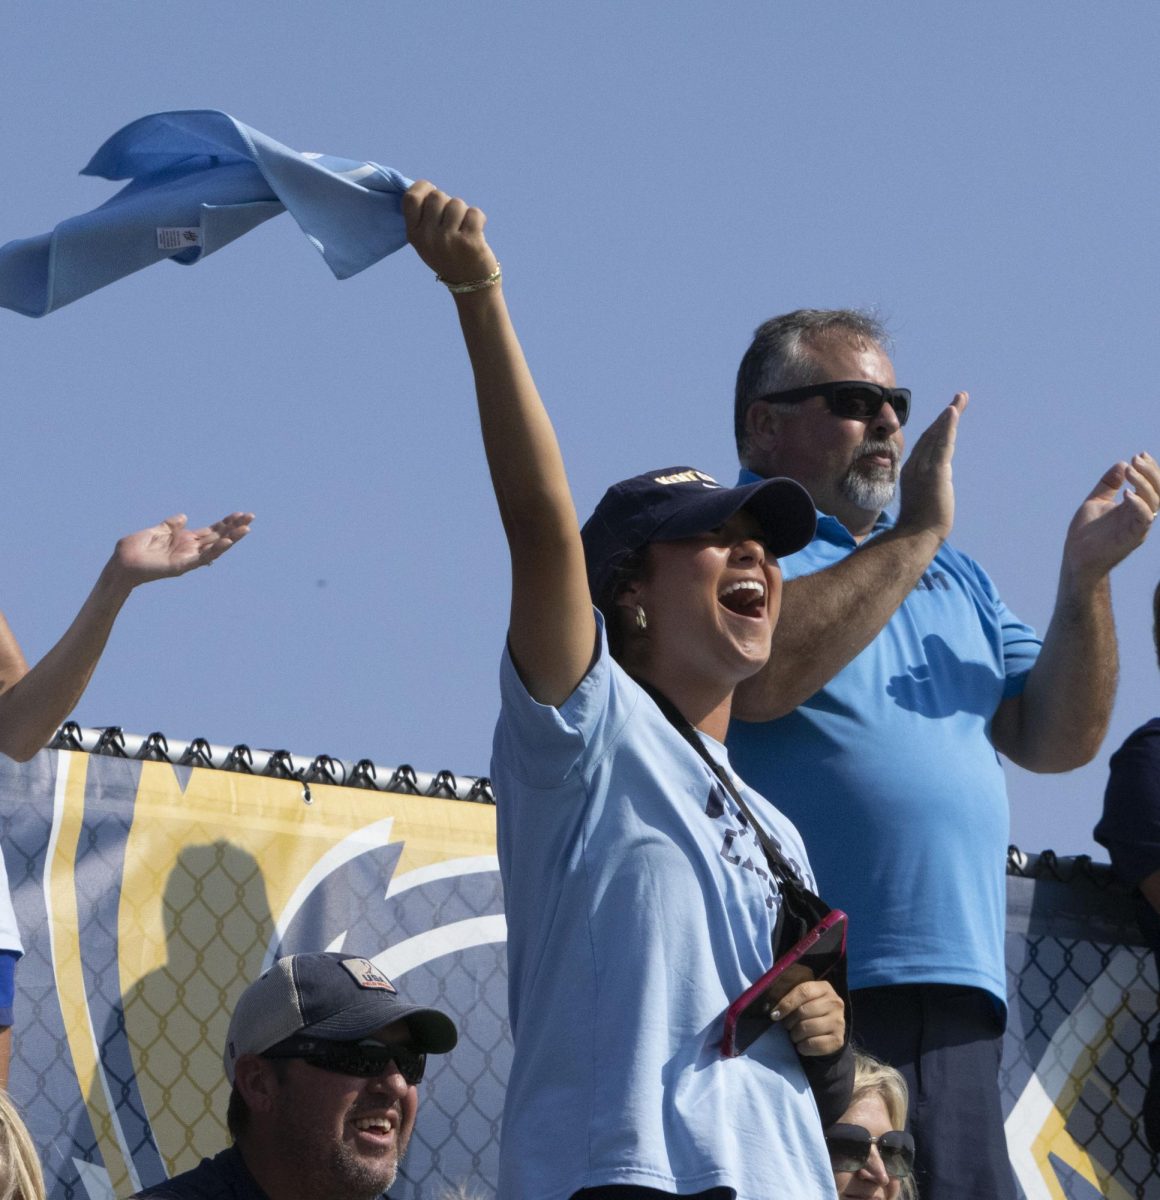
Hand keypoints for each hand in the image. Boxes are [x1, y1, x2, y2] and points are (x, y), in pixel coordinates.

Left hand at [110, 512, 253, 586]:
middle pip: (218, 537)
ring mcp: (188, 558)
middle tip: (251, 516)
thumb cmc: (133, 550)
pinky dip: (216, 550)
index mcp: (185, 540)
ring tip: (247, 528)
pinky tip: (228, 541)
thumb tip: (184, 517)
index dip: (226, 522)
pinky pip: (203, 558)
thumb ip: (170, 526)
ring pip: (216, 547)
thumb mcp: (154, 531)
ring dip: (232, 538)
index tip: (240, 514)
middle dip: (235, 527)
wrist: (121, 564)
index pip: (211, 531)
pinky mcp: (182, 565)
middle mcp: (190, 549)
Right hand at [403, 180, 497, 286]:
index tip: (433, 191)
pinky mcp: (469, 242)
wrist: (471, 286)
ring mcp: (448, 240)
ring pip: (457, 203)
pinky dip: (479, 218)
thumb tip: (428, 188)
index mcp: (414, 235)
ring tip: (464, 229)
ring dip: (464, 212)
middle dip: (448, 202)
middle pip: (437, 196)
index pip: (411, 197)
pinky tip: (477, 232)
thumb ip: (423, 217)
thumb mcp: (427, 241)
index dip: (424, 188)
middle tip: (453, 220)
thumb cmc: (449, 256)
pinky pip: (475, 213)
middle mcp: (428, 237)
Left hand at [770, 978, 845, 1056]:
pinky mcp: (839, 1040)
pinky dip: (803, 1047)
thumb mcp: (802, 998)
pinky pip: (815, 1045)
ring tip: (794, 1035)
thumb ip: (788, 997)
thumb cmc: (809, 1009)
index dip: (786, 1003)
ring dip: (795, 1035)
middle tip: (786, 1026)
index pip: (803, 991)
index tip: (774, 1014)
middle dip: (789, 1021)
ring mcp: (839, 1022)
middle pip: (804, 1011)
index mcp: (824, 988)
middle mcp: (835, 1003)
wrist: (828, 1029)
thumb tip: (772, 1009)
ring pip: (808, 1028)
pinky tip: (801, 1044)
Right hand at [895, 391, 967, 541]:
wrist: (916, 537)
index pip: (925, 444)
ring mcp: (923, 468)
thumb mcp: (924, 500)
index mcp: (910, 471)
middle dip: (946, 416)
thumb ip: (930, 487)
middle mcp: (915, 466)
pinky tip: (953, 411)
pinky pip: (943, 444)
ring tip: (961, 399)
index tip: (947, 414)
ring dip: (950, 415)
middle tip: (960, 399)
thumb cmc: (919, 526)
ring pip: (938, 435)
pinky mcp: (935, 472)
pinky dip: (948, 426)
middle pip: (931, 434)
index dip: (937, 427)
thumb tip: (940, 483)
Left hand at [1062, 452, 1159, 585]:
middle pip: (1157, 491)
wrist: (1076, 556)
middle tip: (1137, 459)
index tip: (1140, 454)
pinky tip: (1128, 493)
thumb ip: (1108, 484)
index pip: (1150, 485)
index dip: (1149, 469)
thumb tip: (1122, 463)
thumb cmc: (1085, 532)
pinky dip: (1139, 505)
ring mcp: (1138, 527)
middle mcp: (1139, 516)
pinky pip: (1144, 519)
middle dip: (1150, 473)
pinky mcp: (1132, 537)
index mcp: (1133, 507)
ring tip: (1130, 471)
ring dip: (1144, 484)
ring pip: (1154, 502)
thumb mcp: (1096, 501)